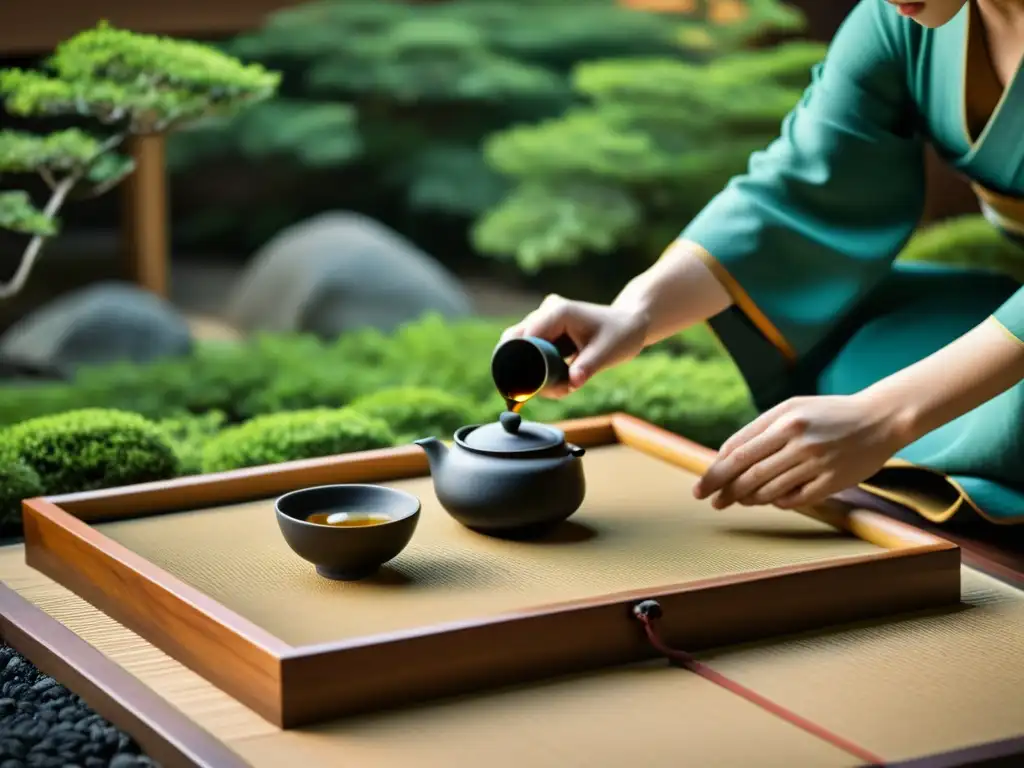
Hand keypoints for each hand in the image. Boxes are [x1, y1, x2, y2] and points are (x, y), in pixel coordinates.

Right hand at [501, 293, 649, 396]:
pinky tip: (561, 376)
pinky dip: (539, 365)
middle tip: (547, 389)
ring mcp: (544, 319)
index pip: (525, 337)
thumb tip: (571, 384)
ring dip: (533, 367)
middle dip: (525, 367)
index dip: (525, 362)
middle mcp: (546, 311)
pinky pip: (531, 348)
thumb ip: (587, 367)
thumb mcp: (607, 352)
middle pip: (516, 340)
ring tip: (561, 384)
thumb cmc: (621, 334)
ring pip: (521, 345)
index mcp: (557, 312)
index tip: (539, 385)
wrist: (630, 323)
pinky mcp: (546, 329)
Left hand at [693, 392, 911, 509]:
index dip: (715, 472)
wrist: (880, 419)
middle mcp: (798, 440)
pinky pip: (794, 500)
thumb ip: (759, 429)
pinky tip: (769, 500)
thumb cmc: (828, 413)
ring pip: (768, 490)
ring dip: (747, 498)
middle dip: (723, 490)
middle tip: (709, 501)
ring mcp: (816, 463)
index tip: (701, 486)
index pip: (737, 451)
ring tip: (736, 500)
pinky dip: (776, 502)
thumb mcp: (791, 408)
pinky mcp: (833, 482)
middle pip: (748, 473)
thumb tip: (725, 457)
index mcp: (784, 419)